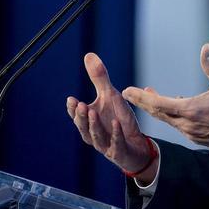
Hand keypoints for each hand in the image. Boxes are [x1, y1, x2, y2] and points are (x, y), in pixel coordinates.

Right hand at [66, 52, 157, 179]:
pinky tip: (116, 124)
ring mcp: (106, 145)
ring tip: (93, 112)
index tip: (71, 99)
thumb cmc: (119, 120)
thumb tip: (89, 55)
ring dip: (94, 125)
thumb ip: (99, 78)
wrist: (137, 145)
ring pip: (96, 137)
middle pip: (84, 127)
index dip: (73, 109)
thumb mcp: (111, 96)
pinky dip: (115, 134)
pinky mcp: (119, 153)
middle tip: (80, 105)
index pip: (77, 116)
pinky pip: (116, 144)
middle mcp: (94, 135)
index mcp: (89, 121)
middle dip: (81, 116)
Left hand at [123, 43, 208, 153]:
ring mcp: (192, 133)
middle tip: (129, 94)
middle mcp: (187, 125)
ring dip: (157, 108)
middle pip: (158, 113)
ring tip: (149, 97)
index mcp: (190, 111)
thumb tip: (205, 47)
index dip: (141, 97)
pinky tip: (174, 107)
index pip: (158, 103)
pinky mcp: (198, 138)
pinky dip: (170, 115)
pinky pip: (178, 125)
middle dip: (143, 102)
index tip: (127, 91)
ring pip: (168, 120)